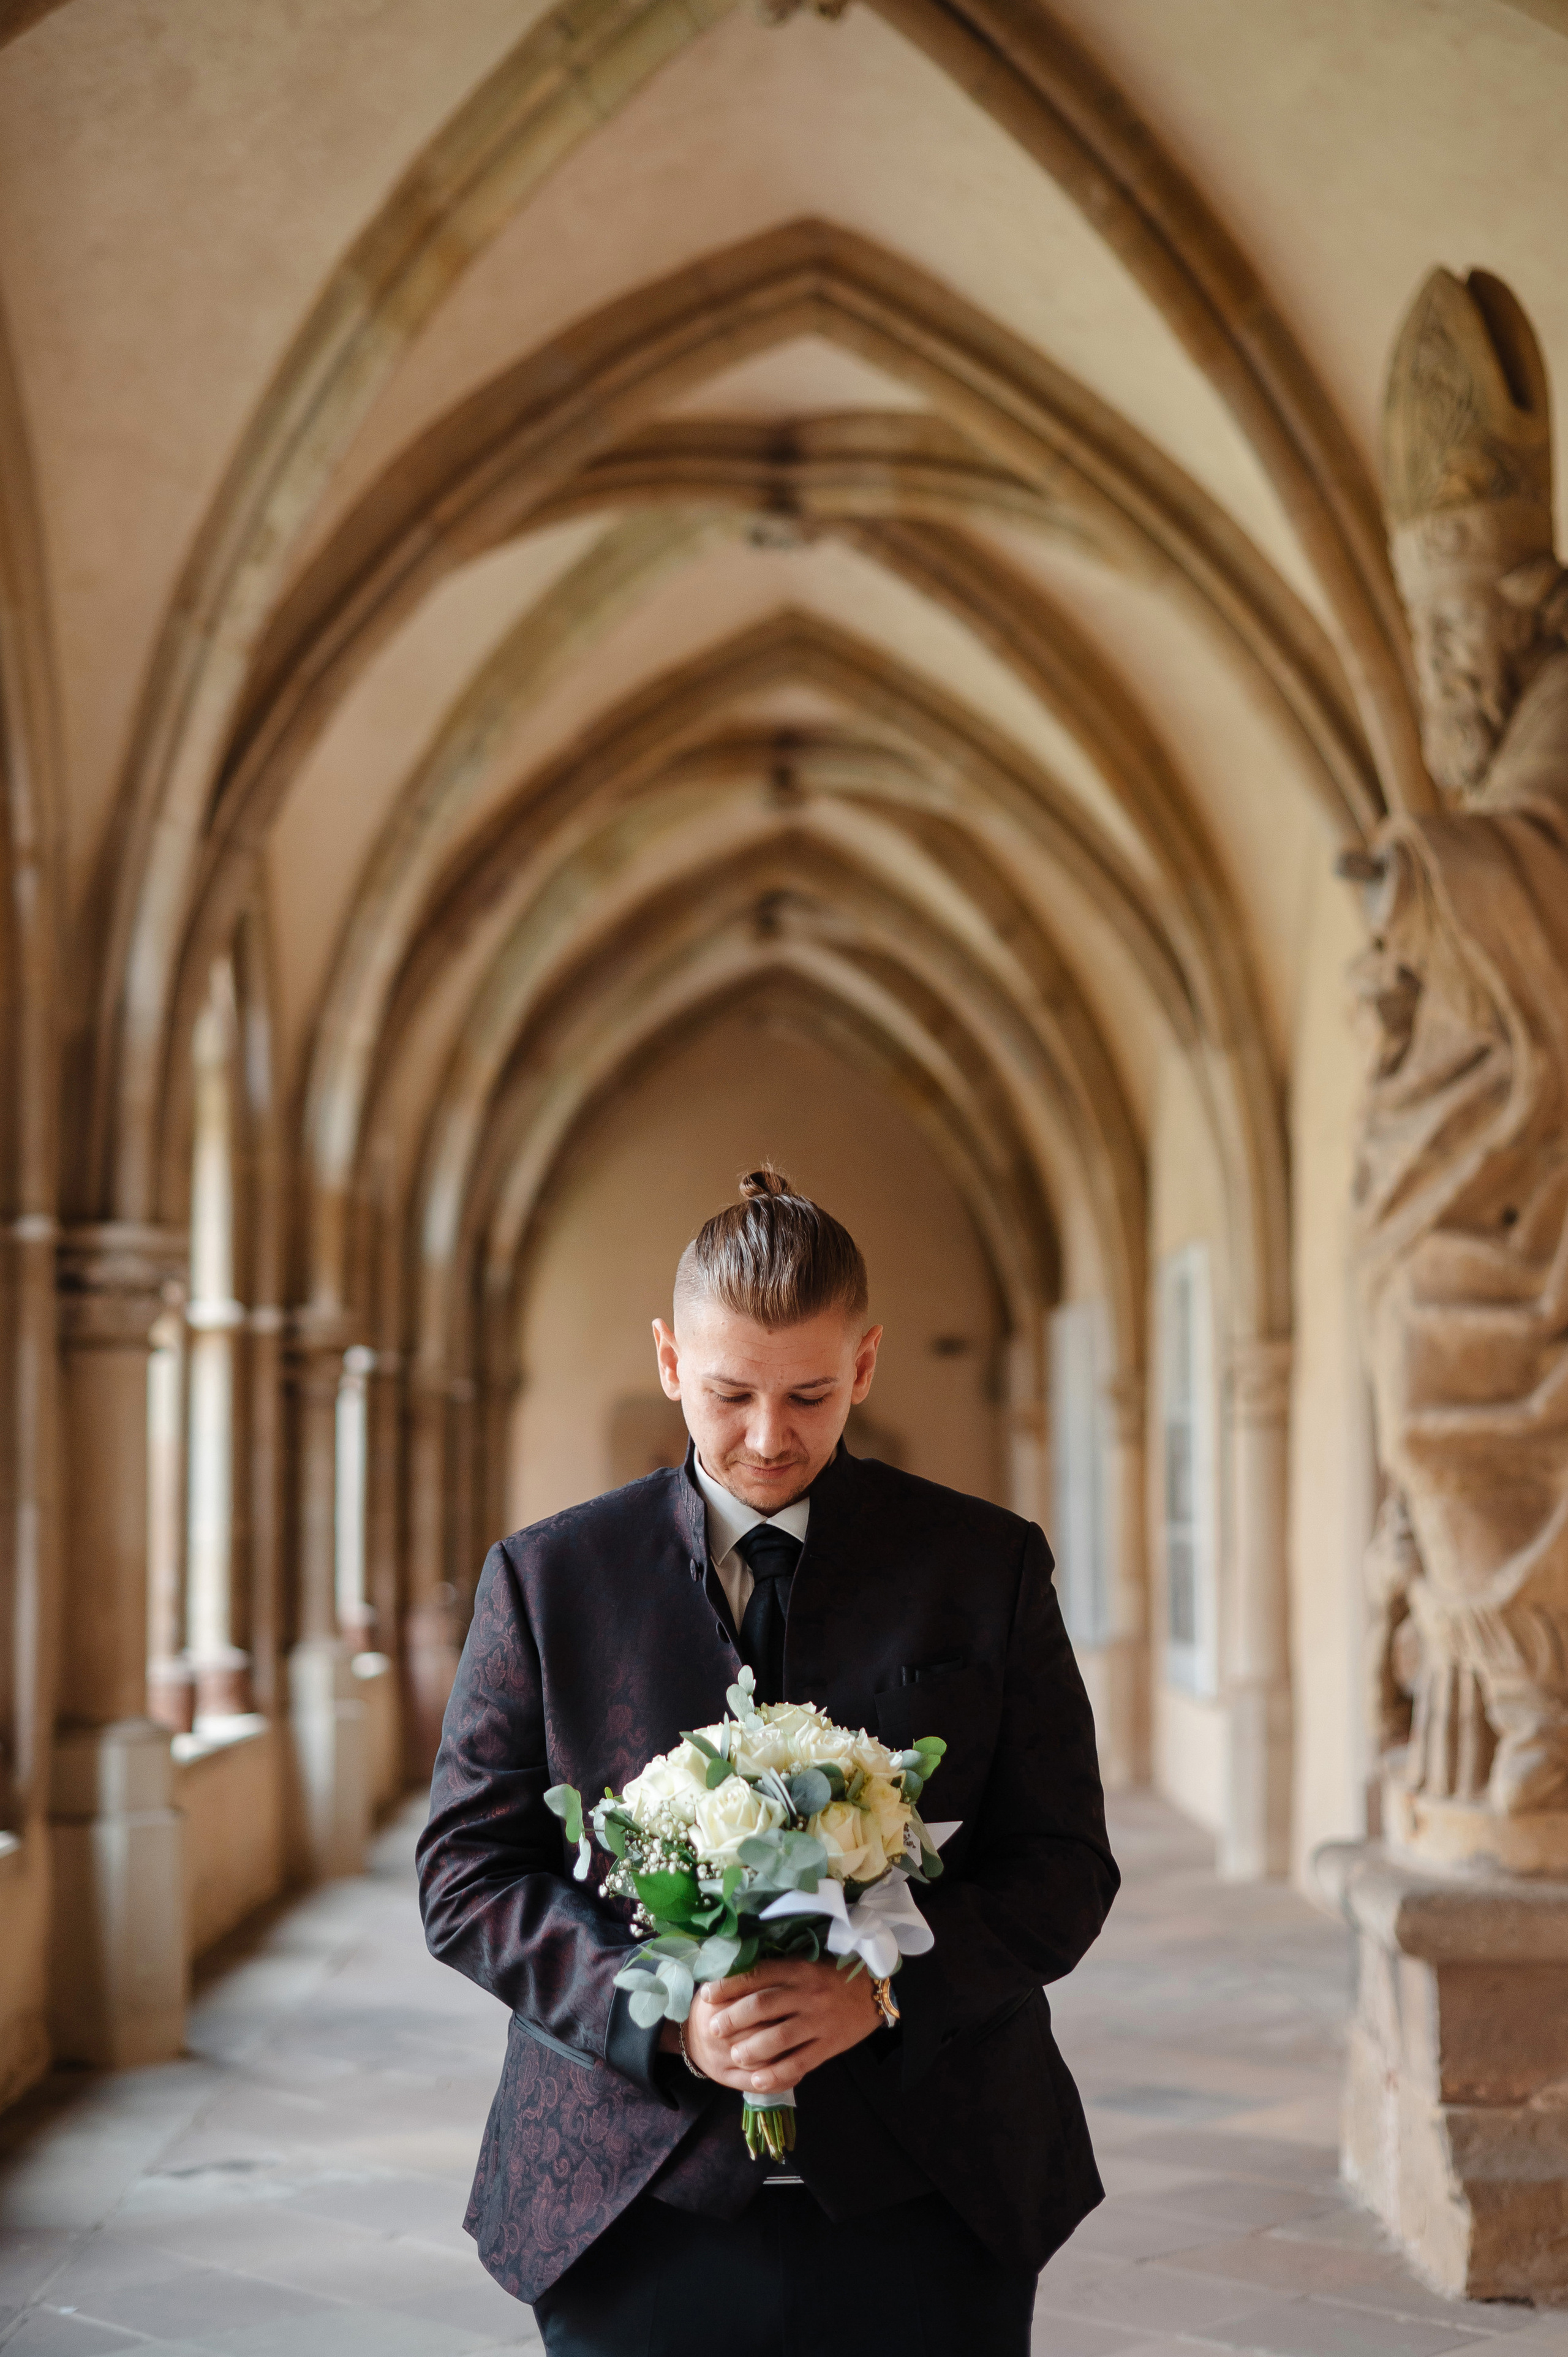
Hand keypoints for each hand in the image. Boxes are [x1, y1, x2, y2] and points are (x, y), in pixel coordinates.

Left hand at [674, 1959, 881, 2092]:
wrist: (876, 1990)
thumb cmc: (833, 1975)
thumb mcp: (806, 1963)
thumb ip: (777, 1972)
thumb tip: (737, 1979)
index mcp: (798, 1969)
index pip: (758, 1975)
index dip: (730, 1985)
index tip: (707, 1994)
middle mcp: (806, 1994)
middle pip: (764, 2005)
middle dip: (734, 2017)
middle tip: (714, 2028)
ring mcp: (818, 2021)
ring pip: (779, 2037)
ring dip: (752, 2048)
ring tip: (735, 2056)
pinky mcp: (828, 2046)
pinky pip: (799, 2063)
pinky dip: (777, 2074)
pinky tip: (758, 2081)